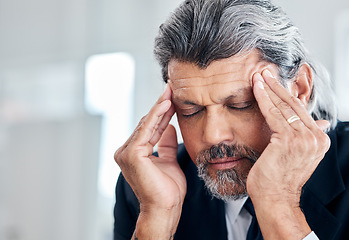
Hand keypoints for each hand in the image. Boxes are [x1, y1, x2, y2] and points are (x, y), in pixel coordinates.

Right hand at [114, 85, 185, 238]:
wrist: (165, 208)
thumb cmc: (167, 190)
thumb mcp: (168, 160)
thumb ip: (165, 144)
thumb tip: (168, 127)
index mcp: (134, 152)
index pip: (150, 128)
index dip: (162, 113)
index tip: (172, 98)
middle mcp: (126, 150)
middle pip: (147, 123)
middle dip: (161, 105)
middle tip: (172, 87)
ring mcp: (126, 152)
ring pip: (147, 124)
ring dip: (160, 106)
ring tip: (171, 91)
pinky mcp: (132, 154)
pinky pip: (147, 130)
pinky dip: (157, 116)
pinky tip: (166, 103)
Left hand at [247, 70, 329, 238]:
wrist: (274, 198)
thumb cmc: (278, 178)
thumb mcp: (296, 154)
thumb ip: (306, 137)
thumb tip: (320, 123)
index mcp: (319, 140)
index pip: (300, 111)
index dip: (285, 95)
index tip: (273, 82)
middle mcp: (316, 138)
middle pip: (294, 105)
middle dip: (277, 87)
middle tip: (264, 71)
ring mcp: (304, 139)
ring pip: (283, 107)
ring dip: (269, 89)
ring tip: (258, 75)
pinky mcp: (289, 140)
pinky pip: (273, 114)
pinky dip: (263, 99)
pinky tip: (256, 88)